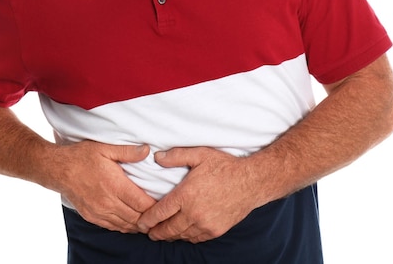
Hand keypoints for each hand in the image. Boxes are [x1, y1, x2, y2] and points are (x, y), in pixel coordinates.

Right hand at [58, 141, 156, 232]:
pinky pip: (113, 227)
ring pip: (126, 225)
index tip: (164, 204)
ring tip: (150, 220)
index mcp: (115, 185)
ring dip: (139, 224)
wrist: (58, 169)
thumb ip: (128, 151)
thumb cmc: (82, 156)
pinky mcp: (92, 217)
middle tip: (161, 214)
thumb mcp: (106, 148)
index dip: (156, 207)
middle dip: (150, 218)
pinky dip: (125, 226)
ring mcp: (99, 212)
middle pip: (136, 218)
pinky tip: (131, 222)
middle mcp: (108, 202)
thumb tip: (147, 150)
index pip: (142, 203)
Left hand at [137, 147, 256, 242]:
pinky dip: (186, 237)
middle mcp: (194, 213)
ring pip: (181, 235)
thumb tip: (157, 157)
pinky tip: (182, 234)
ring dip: (170, 236)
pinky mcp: (215, 230)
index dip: (147, 220)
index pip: (160, 212)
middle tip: (148, 232)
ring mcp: (205, 224)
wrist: (251, 181)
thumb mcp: (199, 154)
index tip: (140, 223)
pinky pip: (195, 238)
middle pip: (168, 229)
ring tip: (162, 234)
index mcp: (186, 195)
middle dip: (156, 232)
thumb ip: (176, 156)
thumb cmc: (225, 166)